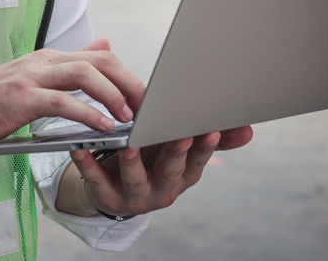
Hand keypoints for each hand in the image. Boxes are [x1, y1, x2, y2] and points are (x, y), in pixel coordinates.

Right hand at [0, 38, 143, 146]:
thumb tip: (106, 43)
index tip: (148, 98)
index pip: (100, 57)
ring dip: (112, 95)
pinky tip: (102, 127)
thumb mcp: (37, 78)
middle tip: (151, 107)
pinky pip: (61, 102)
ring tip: (129, 116)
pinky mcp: (21, 97)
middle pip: (100, 60)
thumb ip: (72, 65)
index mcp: (50, 58)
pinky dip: (86, 113)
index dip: (128, 76)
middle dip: (130, 82)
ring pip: (84, 74)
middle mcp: (44, 61)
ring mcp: (32, 77)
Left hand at [69, 125, 253, 216]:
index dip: (205, 146)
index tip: (211, 129)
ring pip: (135, 179)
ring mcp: (136, 196)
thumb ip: (210, 137)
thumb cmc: (152, 158)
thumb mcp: (180, 148)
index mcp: (183, 173)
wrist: (116, 188)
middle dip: (177, 152)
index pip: (198, 158)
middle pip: (172, 170)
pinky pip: (97, 181)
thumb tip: (247, 130)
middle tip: (181, 135)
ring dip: (132, 162)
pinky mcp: (108, 199)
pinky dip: (88, 165)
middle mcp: (164, 188)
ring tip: (129, 144)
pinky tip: (80, 149)